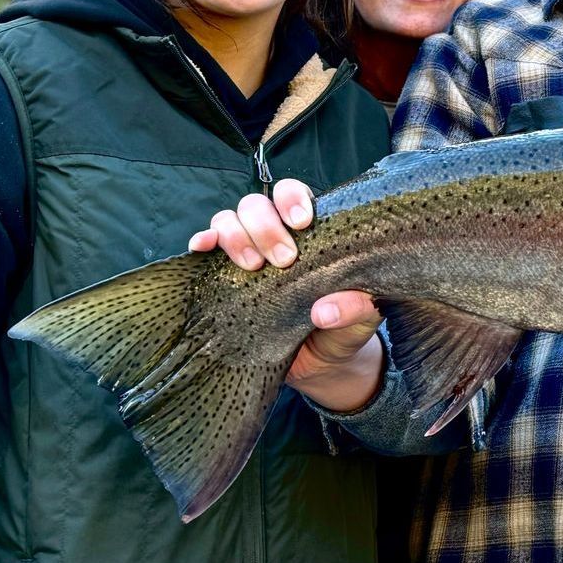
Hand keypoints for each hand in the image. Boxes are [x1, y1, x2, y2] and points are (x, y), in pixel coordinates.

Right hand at [188, 180, 382, 410]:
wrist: (320, 367)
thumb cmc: (345, 331)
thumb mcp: (362, 321)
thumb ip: (357, 309)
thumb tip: (324, 311)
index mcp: (311, 234)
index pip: (293, 195)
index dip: (291, 198)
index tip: (302, 222)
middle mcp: (275, 237)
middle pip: (256, 205)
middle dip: (266, 226)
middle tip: (285, 260)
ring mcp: (247, 256)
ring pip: (228, 220)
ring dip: (236, 236)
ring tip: (253, 267)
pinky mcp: (224, 281)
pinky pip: (205, 251)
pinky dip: (200, 242)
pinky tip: (202, 247)